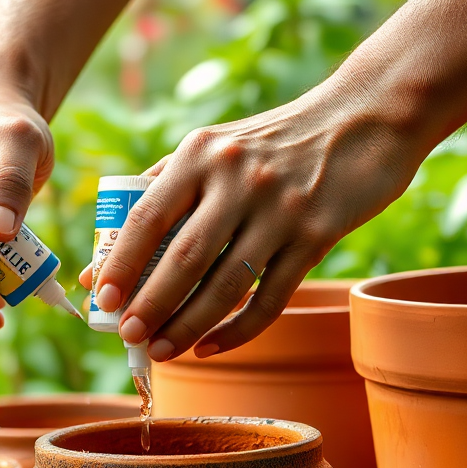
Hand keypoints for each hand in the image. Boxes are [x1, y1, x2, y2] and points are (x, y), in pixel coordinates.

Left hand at [90, 79, 423, 360]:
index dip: (119, 263)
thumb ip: (160, 193)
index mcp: (201, 154)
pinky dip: (238, 329)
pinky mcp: (317, 235)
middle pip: (184, 257)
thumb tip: (100, 263)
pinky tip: (210, 347)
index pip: (147, 216)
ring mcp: (280, 209)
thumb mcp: (215, 148)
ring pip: (225, 283)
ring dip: (188, 325)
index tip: (100, 299)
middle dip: (150, 304)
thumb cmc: (274, 142)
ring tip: (162, 351)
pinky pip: (271, 297)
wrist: (366, 116)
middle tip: (127, 336)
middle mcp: (238, 179)